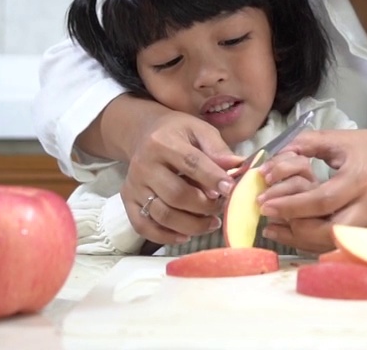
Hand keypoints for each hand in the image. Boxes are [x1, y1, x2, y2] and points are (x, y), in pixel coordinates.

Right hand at [120, 111, 241, 246]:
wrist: (144, 134)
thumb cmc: (178, 133)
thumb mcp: (199, 130)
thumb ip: (218, 149)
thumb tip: (238, 166)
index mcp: (163, 143)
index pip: (191, 163)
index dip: (213, 178)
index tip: (230, 189)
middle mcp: (144, 165)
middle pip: (176, 195)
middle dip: (204, 206)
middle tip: (221, 207)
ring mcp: (134, 185)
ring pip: (162, 215)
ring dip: (191, 225)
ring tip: (212, 223)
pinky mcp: (128, 200)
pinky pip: (144, 226)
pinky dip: (166, 236)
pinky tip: (186, 235)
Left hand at [257, 129, 366, 249]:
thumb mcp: (339, 139)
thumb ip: (305, 144)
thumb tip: (273, 158)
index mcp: (360, 178)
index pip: (323, 199)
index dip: (292, 204)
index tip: (265, 202)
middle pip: (328, 230)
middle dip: (294, 227)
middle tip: (266, 216)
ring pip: (330, 243)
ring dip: (299, 238)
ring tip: (272, 227)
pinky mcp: (366, 234)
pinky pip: (335, 245)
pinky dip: (311, 242)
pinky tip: (291, 232)